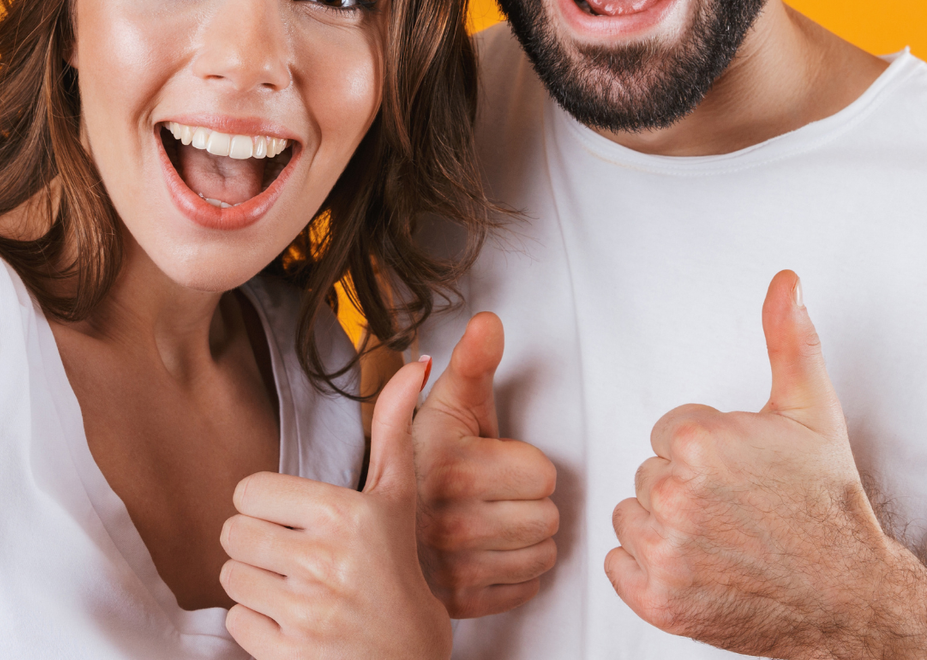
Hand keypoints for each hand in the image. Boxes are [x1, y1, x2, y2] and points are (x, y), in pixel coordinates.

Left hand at [220, 357, 451, 659]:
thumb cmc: (401, 581)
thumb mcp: (399, 503)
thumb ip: (393, 432)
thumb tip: (413, 366)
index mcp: (347, 514)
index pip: (249, 492)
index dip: (267, 508)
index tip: (296, 522)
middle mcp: (326, 561)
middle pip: (234, 534)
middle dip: (260, 548)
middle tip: (297, 560)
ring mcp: (306, 612)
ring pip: (231, 579)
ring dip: (257, 588)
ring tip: (297, 593)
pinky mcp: (289, 654)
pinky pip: (236, 625)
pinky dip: (259, 629)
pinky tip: (296, 627)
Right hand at [411, 312, 559, 616]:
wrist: (378, 526)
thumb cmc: (425, 462)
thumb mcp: (447, 407)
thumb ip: (473, 364)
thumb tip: (489, 323)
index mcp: (452, 468)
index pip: (545, 476)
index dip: (526, 467)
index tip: (493, 465)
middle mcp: (450, 522)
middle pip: (549, 518)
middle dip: (529, 504)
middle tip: (494, 495)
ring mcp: (453, 568)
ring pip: (543, 555)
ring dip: (526, 540)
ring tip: (492, 522)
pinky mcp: (459, 603)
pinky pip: (527, 588)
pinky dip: (515, 574)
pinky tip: (488, 553)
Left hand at [605, 271, 926, 659]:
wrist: (849, 595)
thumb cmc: (827, 507)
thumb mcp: (813, 410)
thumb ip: (789, 340)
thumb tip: (785, 283)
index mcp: (701, 442)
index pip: (668, 432)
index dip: (706, 450)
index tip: (742, 472)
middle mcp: (675, 496)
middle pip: (647, 472)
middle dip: (684, 485)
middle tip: (737, 507)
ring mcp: (665, 553)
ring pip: (631, 517)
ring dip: (664, 526)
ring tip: (720, 537)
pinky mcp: (657, 601)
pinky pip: (618, 565)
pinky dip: (648, 570)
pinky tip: (696, 567)